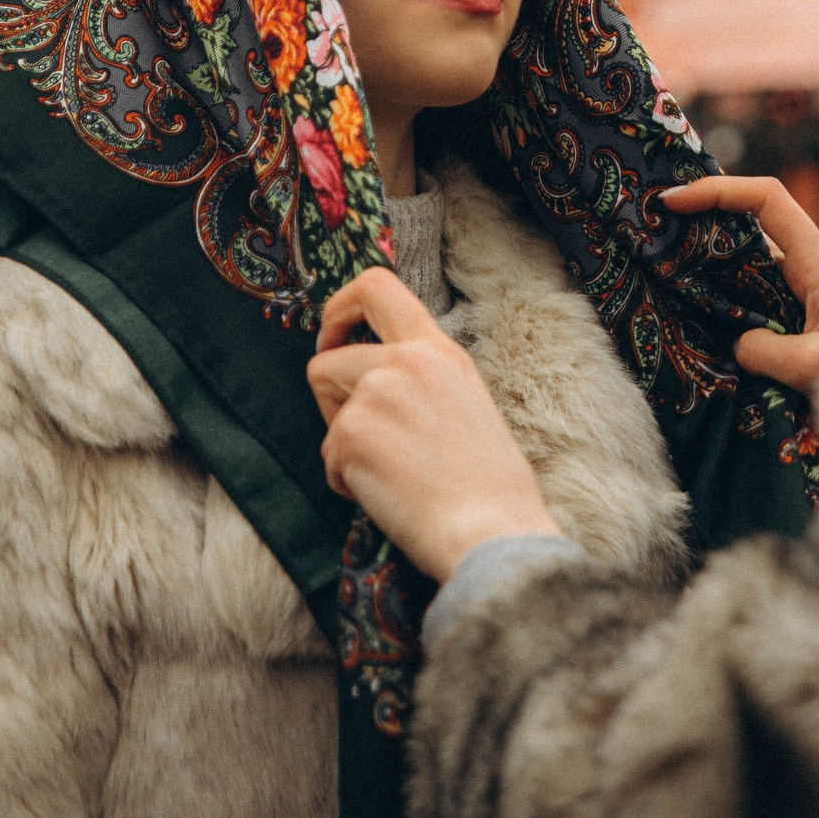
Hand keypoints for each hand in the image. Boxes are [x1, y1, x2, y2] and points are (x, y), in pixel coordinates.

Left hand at [307, 267, 562, 582]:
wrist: (492, 532)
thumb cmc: (488, 487)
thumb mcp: (466, 403)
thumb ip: (421, 379)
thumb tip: (373, 383)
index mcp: (439, 351)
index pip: (376, 285)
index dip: (338, 307)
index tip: (332, 338)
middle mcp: (405, 362)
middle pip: (326, 362)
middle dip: (333, 404)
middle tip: (369, 440)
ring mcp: (375, 394)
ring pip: (328, 416)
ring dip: (346, 447)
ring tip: (393, 474)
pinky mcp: (351, 434)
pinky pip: (329, 459)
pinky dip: (348, 483)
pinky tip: (390, 497)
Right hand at [660, 175, 818, 393]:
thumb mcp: (816, 367)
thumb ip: (768, 352)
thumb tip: (740, 343)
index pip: (768, 200)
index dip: (720, 189)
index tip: (675, 202)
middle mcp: (814, 270)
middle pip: (752, 226)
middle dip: (705, 223)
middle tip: (656, 234)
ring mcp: (810, 296)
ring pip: (751, 267)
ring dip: (713, 269)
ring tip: (667, 281)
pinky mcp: (807, 324)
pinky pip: (760, 302)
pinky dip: (730, 304)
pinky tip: (704, 326)